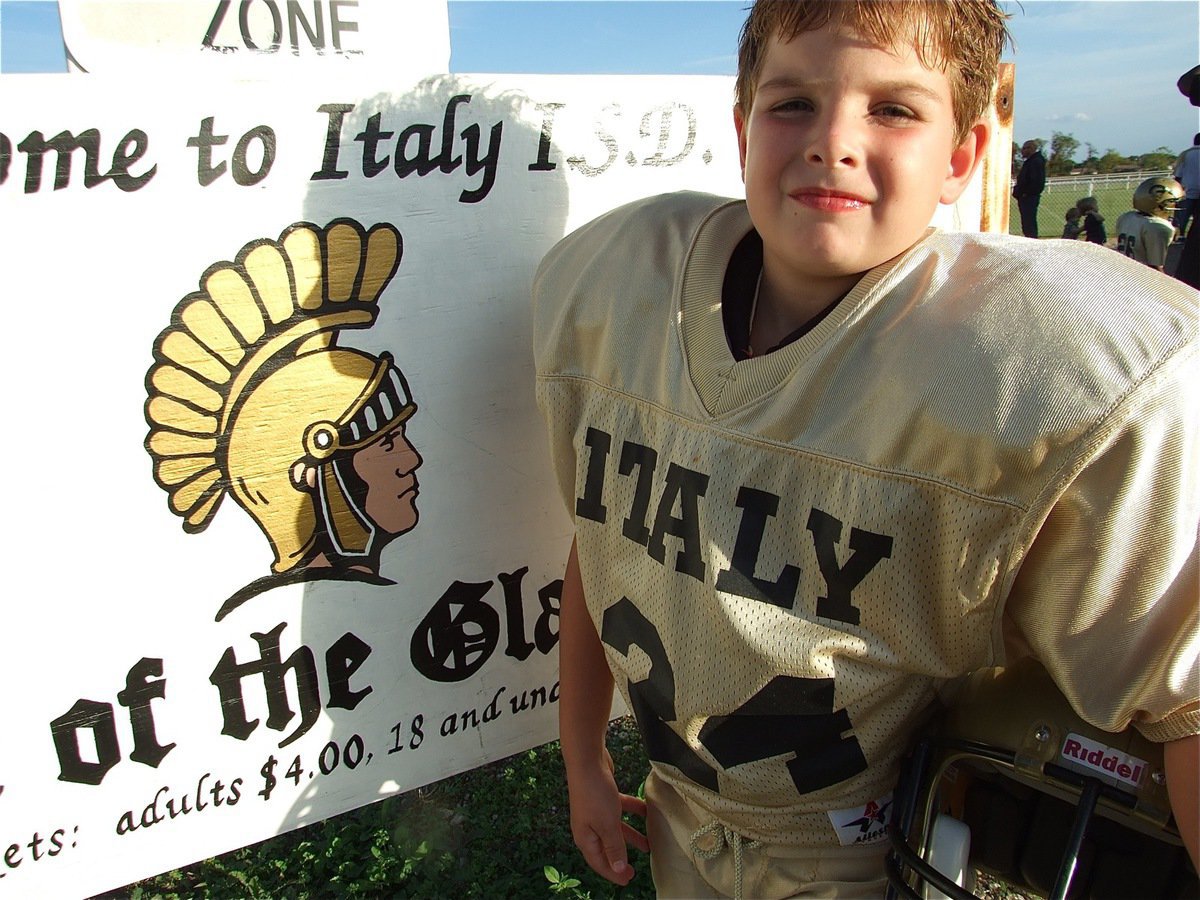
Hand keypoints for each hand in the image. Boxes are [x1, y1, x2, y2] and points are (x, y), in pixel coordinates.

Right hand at [566, 749, 648, 885]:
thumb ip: (614, 846)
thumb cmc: (594, 793)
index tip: (627, 880)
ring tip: (648, 845)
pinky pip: (621, 810)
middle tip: (635, 871)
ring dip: (632, 836)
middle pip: (607, 847)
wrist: (587, 759)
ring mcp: (596, 811)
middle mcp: (589, 826)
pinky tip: (647, 812)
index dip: (613, 873)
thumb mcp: (607, 824)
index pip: (599, 862)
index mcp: (585, 837)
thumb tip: (618, 868)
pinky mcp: (604, 796)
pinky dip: (633, 812)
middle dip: (622, 858)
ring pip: (616, 829)